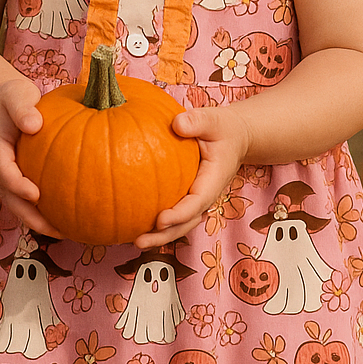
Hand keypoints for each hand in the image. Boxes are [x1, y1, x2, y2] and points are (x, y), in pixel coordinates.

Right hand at [0, 79, 62, 237]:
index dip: (16, 185)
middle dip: (29, 216)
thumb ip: (22, 109)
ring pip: (21, 205)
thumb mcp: (15, 95)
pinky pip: (34, 200)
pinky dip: (50, 212)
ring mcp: (13, 177)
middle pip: (10, 198)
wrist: (11, 105)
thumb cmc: (15, 98)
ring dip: (39, 222)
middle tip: (51, 228)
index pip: (3, 170)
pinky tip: (73, 220)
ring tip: (65, 233)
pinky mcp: (25, 180)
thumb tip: (34, 125)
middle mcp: (2, 168)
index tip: (35, 194)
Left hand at [135, 106, 251, 248]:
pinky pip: (171, 215)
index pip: (197, 202)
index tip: (160, 220)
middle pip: (186, 223)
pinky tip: (130, 225)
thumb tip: (177, 123)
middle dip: (164, 236)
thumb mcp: (214, 120)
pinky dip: (154, 225)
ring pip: (178, 225)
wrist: (233, 138)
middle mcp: (204, 196)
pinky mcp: (184, 199)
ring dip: (157, 236)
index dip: (180, 214)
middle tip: (139, 242)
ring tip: (132, 242)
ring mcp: (194, 200)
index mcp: (213, 181)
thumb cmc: (222, 129)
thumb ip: (198, 121)